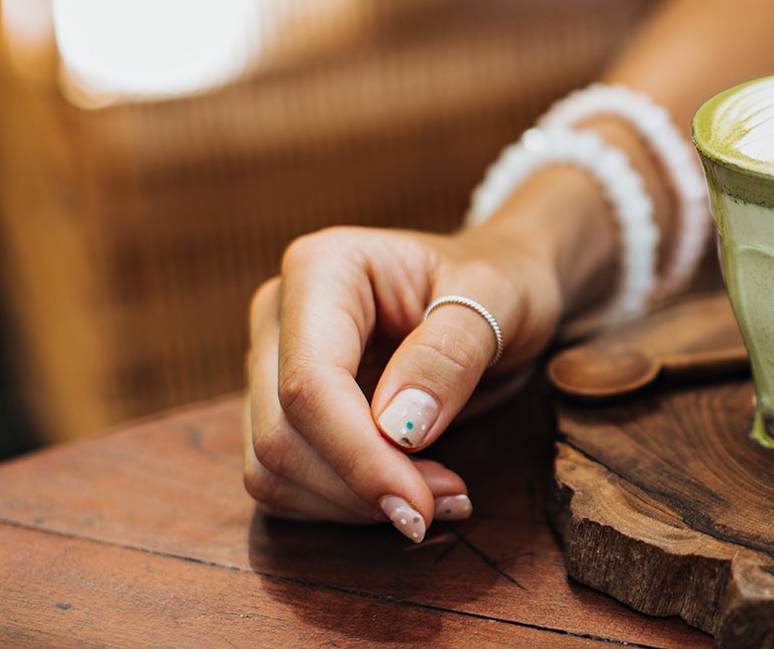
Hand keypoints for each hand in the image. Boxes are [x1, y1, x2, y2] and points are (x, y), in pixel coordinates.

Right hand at [242, 225, 562, 540]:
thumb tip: (400, 427)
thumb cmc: (500, 283)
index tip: (419, 505)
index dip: (359, 455)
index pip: (310, 382)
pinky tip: (409, 494)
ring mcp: (273, 365)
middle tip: (448, 500)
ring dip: (353, 505)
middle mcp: (280, 314)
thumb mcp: (501, 299)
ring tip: (440, 497)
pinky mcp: (284, 411)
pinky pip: (285, 484)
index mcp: (323, 268)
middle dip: (360, 486)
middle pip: (280, 433)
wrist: (496, 293)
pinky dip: (344, 506)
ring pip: (272, 469)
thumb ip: (450, 355)